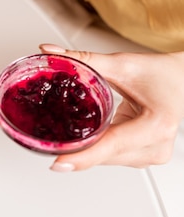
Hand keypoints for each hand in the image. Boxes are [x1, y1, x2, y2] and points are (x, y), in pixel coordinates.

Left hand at [39, 44, 183, 170]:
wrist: (182, 81)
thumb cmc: (160, 73)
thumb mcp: (121, 64)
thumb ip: (83, 59)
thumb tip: (48, 52)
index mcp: (157, 125)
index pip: (111, 145)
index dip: (82, 156)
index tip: (58, 164)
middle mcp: (156, 146)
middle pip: (104, 155)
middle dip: (76, 148)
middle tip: (47, 140)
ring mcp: (152, 155)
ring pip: (106, 159)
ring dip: (87, 148)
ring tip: (70, 132)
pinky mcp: (145, 157)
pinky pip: (111, 157)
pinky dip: (97, 147)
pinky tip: (87, 136)